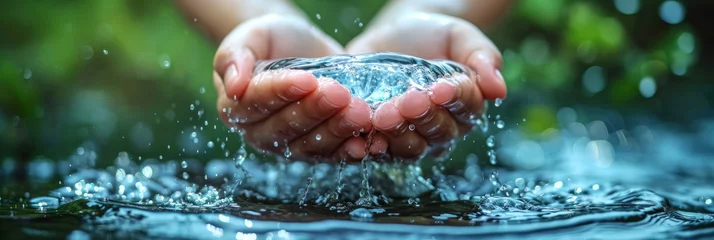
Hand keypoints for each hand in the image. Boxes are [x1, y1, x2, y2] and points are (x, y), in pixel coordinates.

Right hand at [213, 14, 372, 161]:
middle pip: (287, 127)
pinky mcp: (321, 150)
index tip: (306, 79)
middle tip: (339, 93)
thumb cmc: (272, 40)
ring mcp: (292, 145)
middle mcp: (262, 133)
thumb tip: (233, 86)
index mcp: (237, 107)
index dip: (282, 92)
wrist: (303, 47)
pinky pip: (335, 156)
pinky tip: (369, 142)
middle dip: (315, 110)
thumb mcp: (252, 36)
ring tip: (360, 112)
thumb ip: (234, 57)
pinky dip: (353, 150)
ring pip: (313, 145)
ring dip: (338, 130)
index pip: (257, 103)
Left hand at [347, 12, 506, 159]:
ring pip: (410, 147)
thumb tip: (499, 90)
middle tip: (408, 101)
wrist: (393, 34)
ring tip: (383, 115)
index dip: (455, 99)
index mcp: (466, 105)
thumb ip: (482, 57)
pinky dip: (370, 146)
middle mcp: (441, 127)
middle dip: (423, 117)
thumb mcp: (460, 36)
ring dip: (397, 133)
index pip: (466, 108)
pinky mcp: (380, 138)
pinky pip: (378, 150)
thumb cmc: (434, 35)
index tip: (441, 88)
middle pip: (438, 132)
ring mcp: (410, 137)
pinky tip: (363, 135)